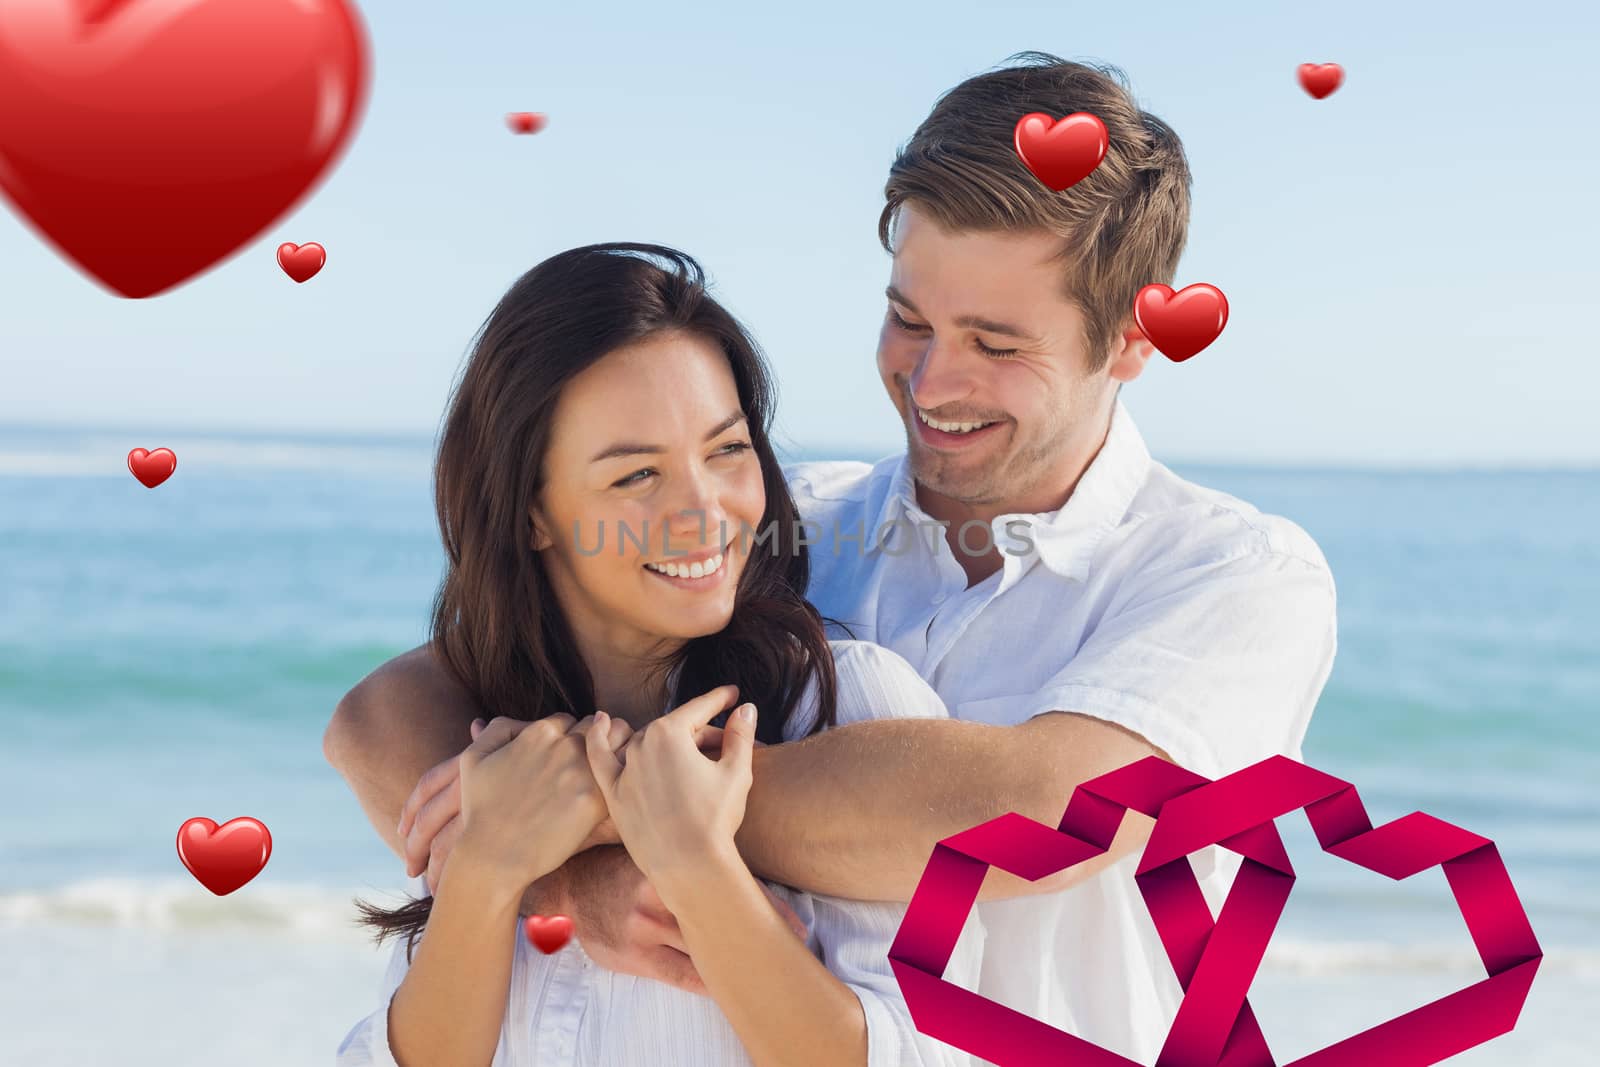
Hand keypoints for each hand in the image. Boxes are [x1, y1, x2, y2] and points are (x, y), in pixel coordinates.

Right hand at [401, 713, 630, 890]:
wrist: (494, 854)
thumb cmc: (481, 810)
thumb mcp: (473, 759)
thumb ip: (496, 730)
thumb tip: (515, 722)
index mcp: (539, 732)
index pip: (570, 720)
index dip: (572, 735)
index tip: (572, 753)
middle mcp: (564, 745)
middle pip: (597, 726)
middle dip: (598, 738)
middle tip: (599, 760)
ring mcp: (581, 771)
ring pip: (617, 742)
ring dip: (617, 750)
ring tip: (613, 769)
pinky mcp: (595, 799)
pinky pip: (621, 775)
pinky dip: (623, 776)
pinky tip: (618, 790)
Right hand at [558, 847, 808, 997]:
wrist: (571, 886)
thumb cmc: (624, 866)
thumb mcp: (658, 853)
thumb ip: (694, 860)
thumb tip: (742, 871)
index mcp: (676, 863)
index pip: (732, 886)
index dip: (767, 907)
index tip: (797, 925)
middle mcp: (664, 893)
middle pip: (723, 919)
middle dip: (757, 936)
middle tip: (793, 950)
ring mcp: (648, 927)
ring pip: (705, 950)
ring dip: (736, 960)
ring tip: (766, 969)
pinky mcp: (636, 955)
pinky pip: (682, 975)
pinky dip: (708, 982)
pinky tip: (730, 987)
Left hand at [584, 684, 755, 893]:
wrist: (688, 866)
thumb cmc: (714, 818)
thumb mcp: (736, 772)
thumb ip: (739, 734)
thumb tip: (745, 708)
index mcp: (670, 733)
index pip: (699, 709)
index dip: (719, 700)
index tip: (731, 694)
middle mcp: (641, 745)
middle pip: (675, 730)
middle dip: (701, 732)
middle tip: (725, 741)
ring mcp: (624, 769)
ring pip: (645, 743)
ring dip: (665, 740)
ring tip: (684, 741)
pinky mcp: (612, 793)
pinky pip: (599, 759)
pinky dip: (597, 738)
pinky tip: (599, 721)